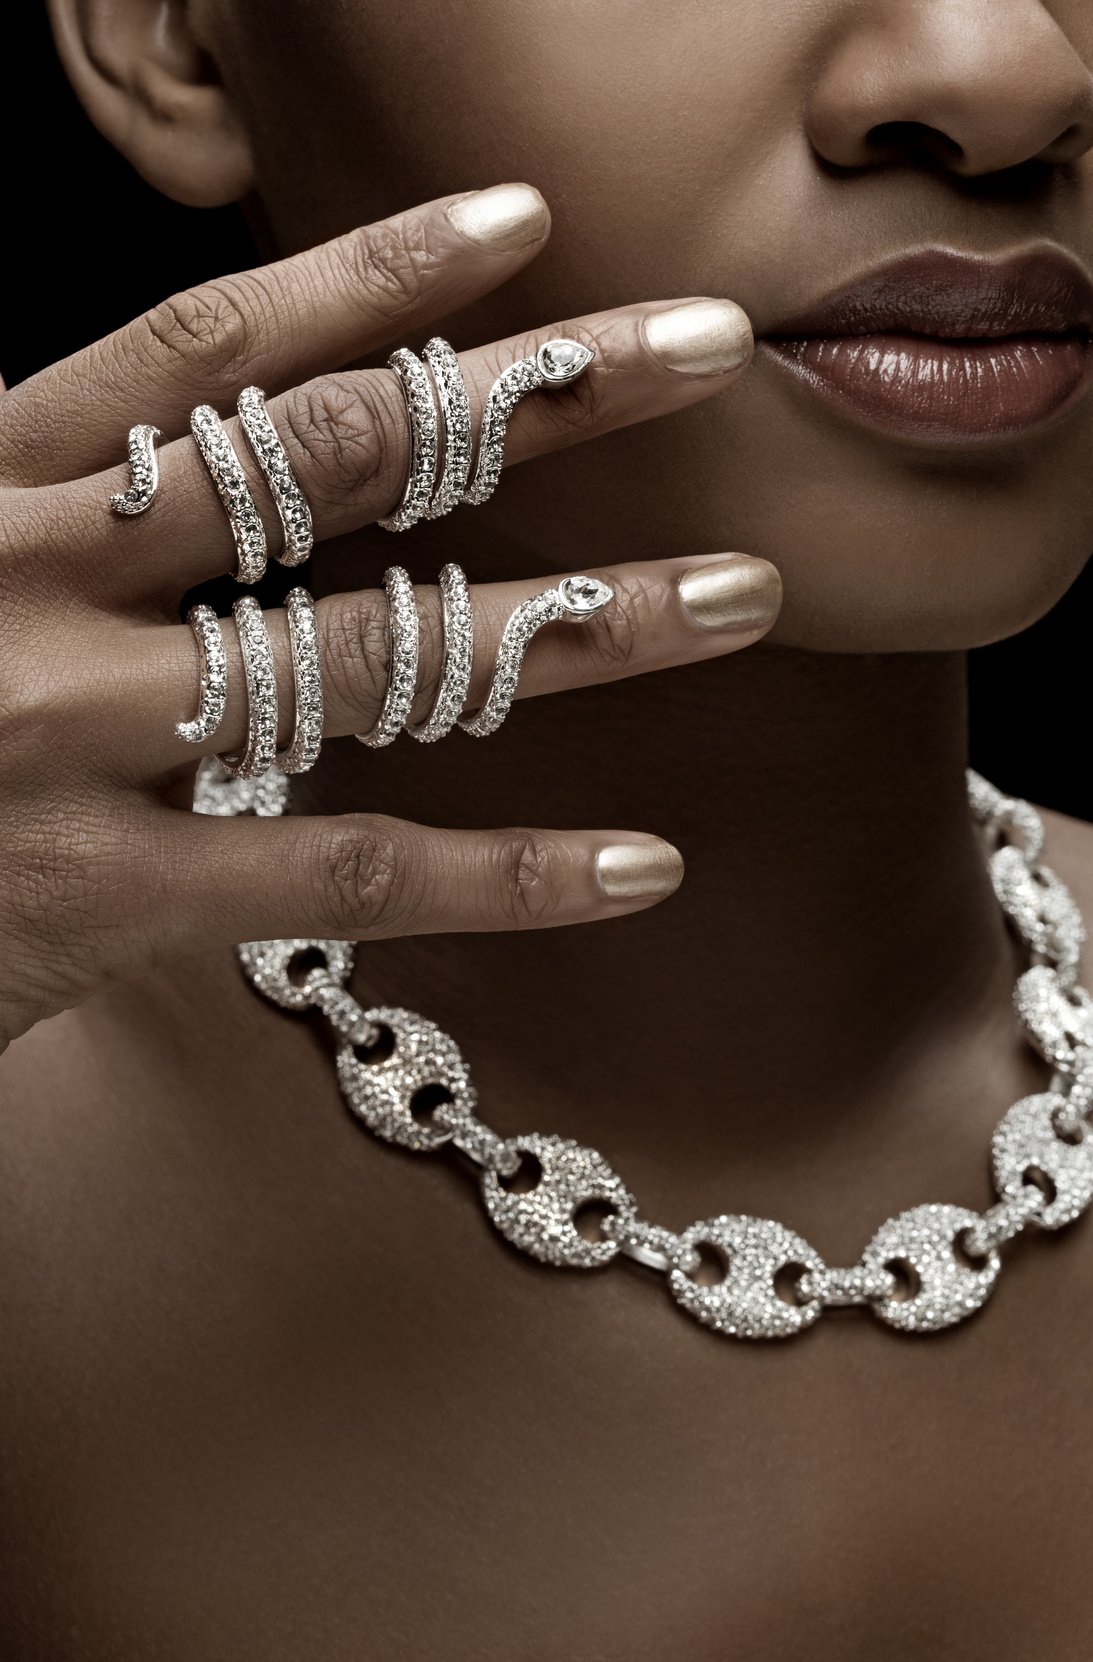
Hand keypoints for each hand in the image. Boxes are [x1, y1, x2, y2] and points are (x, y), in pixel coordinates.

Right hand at [0, 182, 776, 1051]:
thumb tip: (218, 450)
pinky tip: (644, 865)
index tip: (528, 226)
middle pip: (331, 463)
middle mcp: (32, 579)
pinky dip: (510, 874)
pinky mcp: (101, 895)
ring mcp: (68, 736)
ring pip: (375, 659)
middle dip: (536, 396)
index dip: (375, 276)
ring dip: (579, 623)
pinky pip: (349, 875)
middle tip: (707, 350)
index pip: (208, 346)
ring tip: (739, 593)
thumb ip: (64, 506)